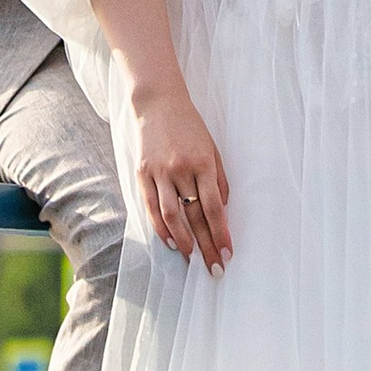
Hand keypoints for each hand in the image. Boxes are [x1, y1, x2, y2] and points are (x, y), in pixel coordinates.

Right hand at [132, 83, 231, 269]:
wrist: (158, 102)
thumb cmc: (190, 126)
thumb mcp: (213, 148)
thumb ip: (219, 180)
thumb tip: (222, 212)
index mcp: (203, 162)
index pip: (214, 207)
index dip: (221, 233)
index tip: (227, 252)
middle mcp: (181, 169)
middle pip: (195, 216)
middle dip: (206, 245)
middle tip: (215, 268)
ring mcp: (159, 171)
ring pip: (171, 215)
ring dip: (182, 241)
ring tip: (192, 258)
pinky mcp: (142, 173)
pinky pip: (151, 207)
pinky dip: (160, 228)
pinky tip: (170, 242)